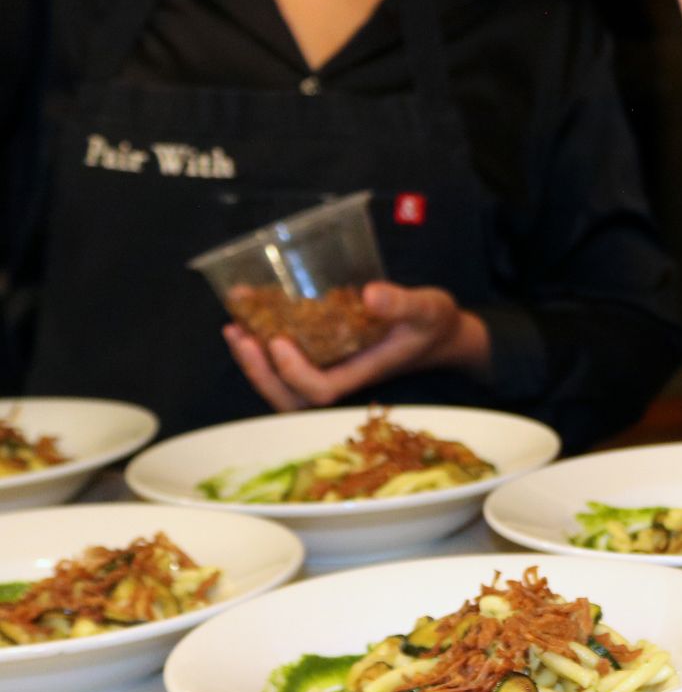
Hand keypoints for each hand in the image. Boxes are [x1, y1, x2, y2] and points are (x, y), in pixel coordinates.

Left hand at [224, 282, 491, 411]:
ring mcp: (328, 369)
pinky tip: (246, 315)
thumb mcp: (427, 308)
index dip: (294, 373)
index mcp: (362, 372)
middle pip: (290, 398)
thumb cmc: (433, 323)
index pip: (321, 389)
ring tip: (234, 328)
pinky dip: (260, 347)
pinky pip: (284, 363)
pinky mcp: (321, 355)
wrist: (438, 333)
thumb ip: (402, 303)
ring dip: (252, 363)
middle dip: (260, 373)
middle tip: (240, 335)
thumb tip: (370, 293)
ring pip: (281, 386)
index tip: (278, 341)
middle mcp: (340, 377)